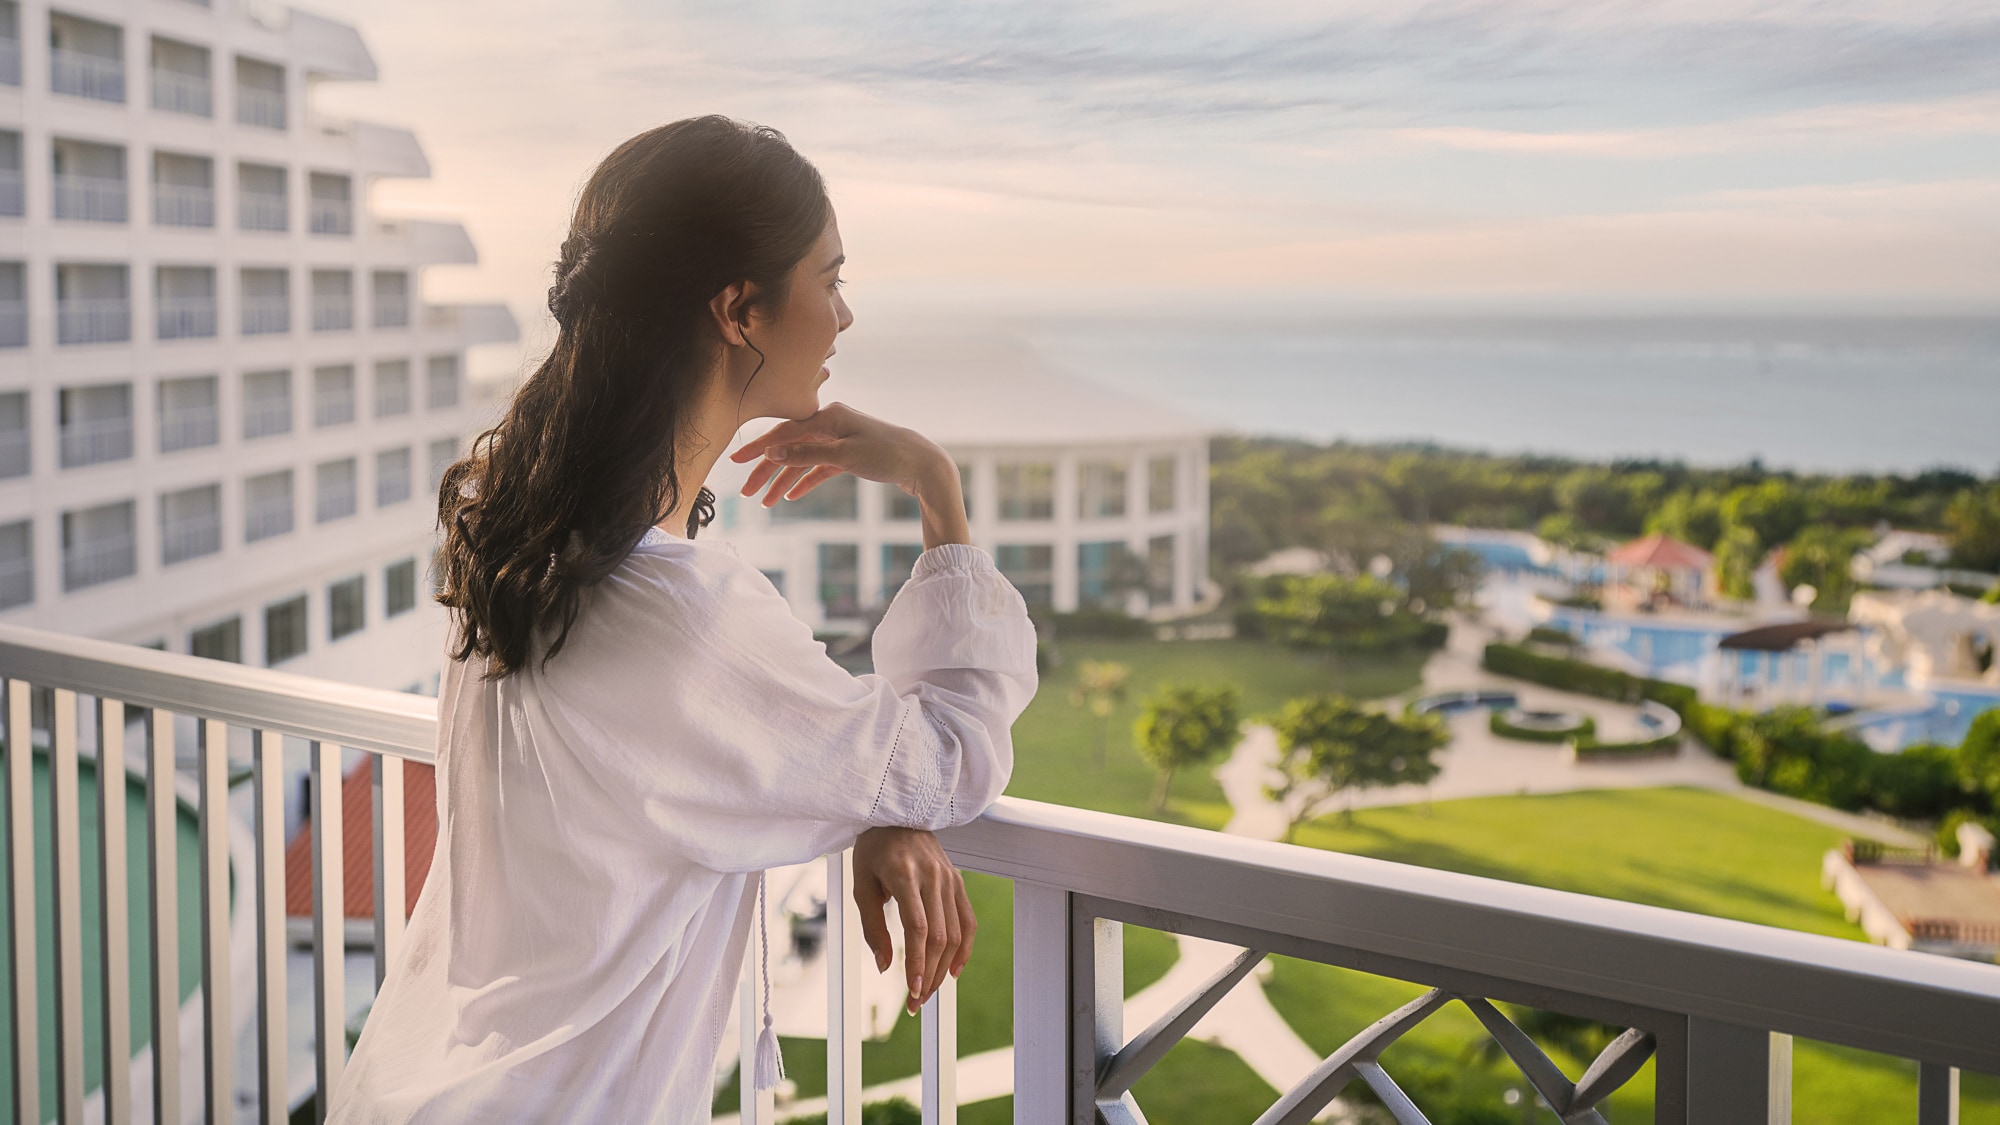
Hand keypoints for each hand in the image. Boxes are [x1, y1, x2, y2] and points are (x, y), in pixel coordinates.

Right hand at [729, 403, 967, 547]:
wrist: (922, 463)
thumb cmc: (887, 453)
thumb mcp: (845, 454)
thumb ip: (807, 452)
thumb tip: (772, 450)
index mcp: (828, 416)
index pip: (784, 432)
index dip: (757, 448)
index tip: (735, 462)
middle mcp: (830, 424)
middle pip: (789, 447)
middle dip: (766, 470)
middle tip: (746, 491)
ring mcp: (838, 440)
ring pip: (802, 460)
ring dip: (783, 480)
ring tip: (764, 503)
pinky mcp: (847, 455)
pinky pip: (818, 468)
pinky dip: (804, 481)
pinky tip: (789, 497)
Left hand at [850, 827, 975, 1015]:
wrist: (899, 815)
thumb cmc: (874, 850)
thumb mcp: (861, 884)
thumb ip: (872, 926)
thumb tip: (884, 966)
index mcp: (905, 875)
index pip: (918, 927)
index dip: (917, 962)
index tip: (911, 989)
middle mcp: (933, 877)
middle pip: (939, 936)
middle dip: (930, 974)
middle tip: (916, 1001)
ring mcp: (950, 879)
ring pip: (956, 933)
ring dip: (945, 968)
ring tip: (929, 991)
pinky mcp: (958, 883)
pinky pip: (968, 921)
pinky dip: (964, 949)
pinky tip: (955, 970)